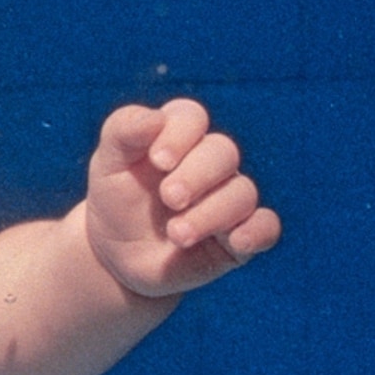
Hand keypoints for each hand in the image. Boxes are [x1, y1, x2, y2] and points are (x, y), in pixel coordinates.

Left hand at [84, 97, 279, 298]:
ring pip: (242, 193)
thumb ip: (123, 132)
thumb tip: (154, 118)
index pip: (192, 118)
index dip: (180, 134)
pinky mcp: (239, 235)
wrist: (117, 256)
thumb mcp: (108, 164)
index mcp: (179, 135)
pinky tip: (237, 242)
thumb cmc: (116, 200)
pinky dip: (258, 232)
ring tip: (176, 235)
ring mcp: (228, 198)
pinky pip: (266, 227)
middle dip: (196, 175)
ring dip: (211, 213)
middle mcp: (210, 163)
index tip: (158, 161)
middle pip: (223, 152)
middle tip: (169, 198)